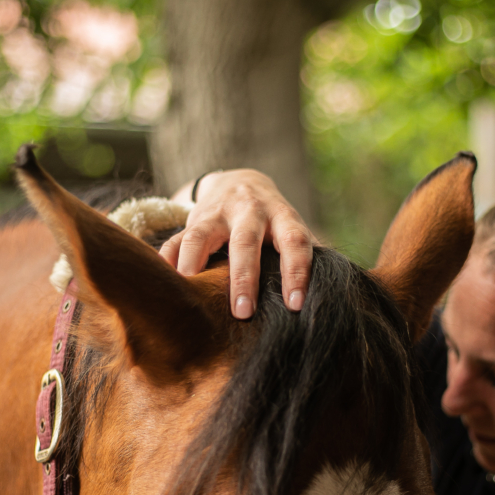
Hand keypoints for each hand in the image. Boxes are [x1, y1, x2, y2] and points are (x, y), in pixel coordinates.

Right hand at [161, 169, 315, 319]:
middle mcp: (250, 209)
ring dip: (196, 265)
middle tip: (243, 313)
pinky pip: (176, 239)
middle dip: (244, 278)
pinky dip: (168, 259)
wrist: (240, 180)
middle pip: (246, 242)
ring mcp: (217, 212)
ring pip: (202, 236)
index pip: (294, 242)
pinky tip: (164, 280)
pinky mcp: (192, 218)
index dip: (297, 272)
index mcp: (282, 215)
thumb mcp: (291, 228)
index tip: (294, 304)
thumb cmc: (274, 221)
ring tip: (192, 295)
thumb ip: (303, 256)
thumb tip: (329, 298)